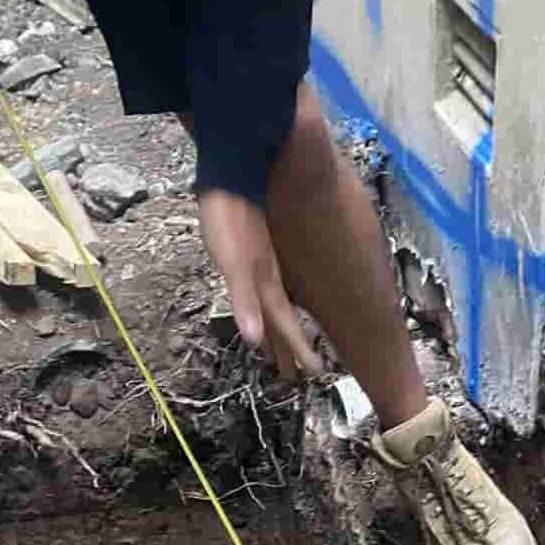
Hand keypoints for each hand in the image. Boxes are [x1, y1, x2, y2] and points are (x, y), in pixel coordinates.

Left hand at [198, 189, 321, 381]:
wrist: (234, 171)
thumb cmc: (230, 217)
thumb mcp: (233, 264)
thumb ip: (244, 300)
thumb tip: (254, 340)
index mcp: (266, 284)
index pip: (285, 324)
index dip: (297, 349)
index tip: (314, 371)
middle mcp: (267, 276)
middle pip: (280, 318)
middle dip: (287, 345)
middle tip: (294, 372)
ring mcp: (259, 262)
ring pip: (273, 302)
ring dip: (275, 325)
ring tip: (276, 345)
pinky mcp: (250, 248)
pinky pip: (264, 283)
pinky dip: (264, 299)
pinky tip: (263, 299)